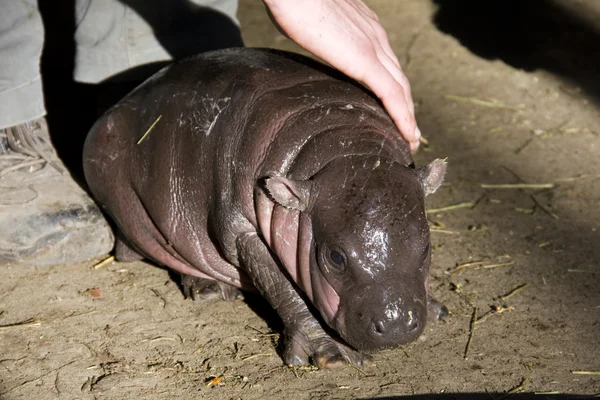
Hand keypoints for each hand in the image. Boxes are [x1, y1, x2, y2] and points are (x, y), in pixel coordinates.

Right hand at [264, 0, 420, 149]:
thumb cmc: (292, 0)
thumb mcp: (313, 24)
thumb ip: (321, 39)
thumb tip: (310, 49)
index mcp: (365, 26)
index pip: (387, 63)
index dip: (394, 88)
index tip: (395, 108)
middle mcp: (375, 35)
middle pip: (399, 77)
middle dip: (407, 106)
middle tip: (409, 131)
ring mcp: (373, 46)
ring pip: (401, 89)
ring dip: (409, 116)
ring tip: (410, 139)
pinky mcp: (365, 60)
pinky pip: (392, 94)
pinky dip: (403, 117)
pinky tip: (407, 136)